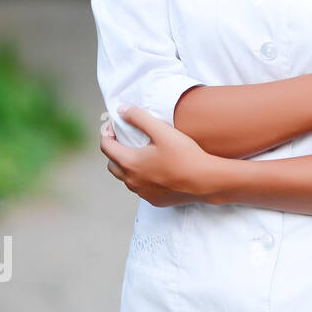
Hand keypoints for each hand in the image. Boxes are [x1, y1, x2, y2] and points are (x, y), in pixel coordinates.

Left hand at [100, 105, 220, 205]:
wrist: (205, 181)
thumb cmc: (185, 156)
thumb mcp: (162, 131)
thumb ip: (140, 118)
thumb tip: (122, 110)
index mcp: (130, 163)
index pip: (106, 147)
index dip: (107, 133)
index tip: (116, 125)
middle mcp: (132, 181)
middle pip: (112, 165)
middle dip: (114, 151)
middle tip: (126, 140)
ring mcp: (143, 193)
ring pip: (126, 178)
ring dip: (128, 166)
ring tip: (142, 155)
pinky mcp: (155, 200)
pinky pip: (142, 189)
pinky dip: (143, 179)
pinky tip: (157, 171)